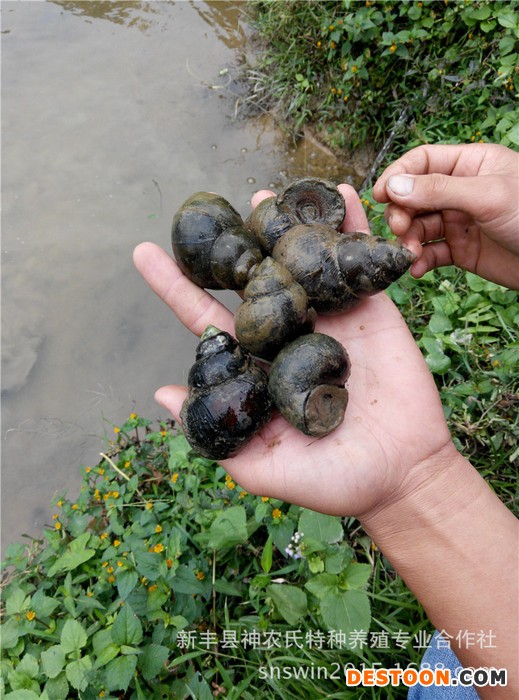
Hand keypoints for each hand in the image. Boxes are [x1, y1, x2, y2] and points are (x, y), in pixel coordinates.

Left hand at [133, 184, 452, 517]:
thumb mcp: (259, 465)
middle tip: (214, 208)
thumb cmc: (331, 481)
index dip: (175, 286)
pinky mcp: (372, 314)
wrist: (401, 477)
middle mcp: (290, 336)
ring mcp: (331, 321)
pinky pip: (359, 264)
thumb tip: (162, 393)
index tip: (145, 252)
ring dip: (285, 227)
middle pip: (252, 280)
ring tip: (267, 194)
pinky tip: (340, 194)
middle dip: (231, 245)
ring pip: (301, 263)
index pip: (206, 317)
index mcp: (258, 366)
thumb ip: (214, 429)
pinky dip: (353, 227)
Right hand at [372, 143, 518, 288]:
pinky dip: (421, 260)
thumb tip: (394, 186)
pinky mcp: (462, 251)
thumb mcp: (487, 195)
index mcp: (471, 165)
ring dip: (408, 240)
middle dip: (402, 213)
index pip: (423, 161)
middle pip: (415, 196)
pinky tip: (417, 268)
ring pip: (419, 226)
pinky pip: (431, 253)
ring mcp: (460, 221)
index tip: (380, 194)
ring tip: (409, 253)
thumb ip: (439, 190)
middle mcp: (462, 191)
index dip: (399, 176)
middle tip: (399, 229)